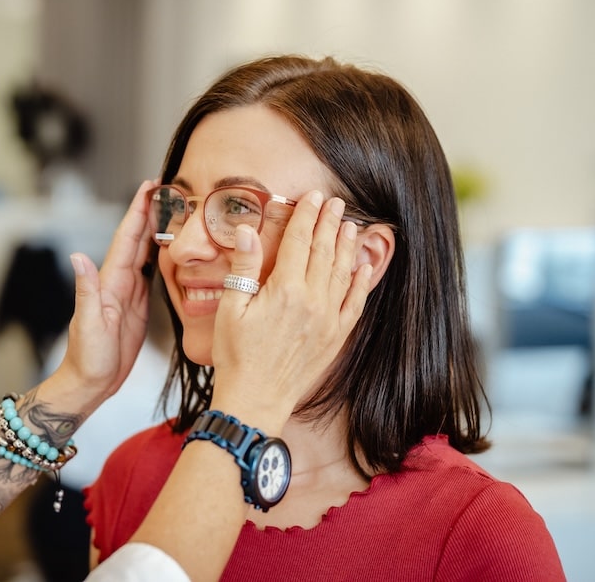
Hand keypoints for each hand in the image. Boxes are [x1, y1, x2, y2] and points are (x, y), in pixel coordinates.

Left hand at [56, 179, 157, 400]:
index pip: (127, 239)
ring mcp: (129, 292)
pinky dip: (160, 256)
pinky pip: (152, 273)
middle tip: (168, 187)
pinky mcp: (138, 305)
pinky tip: (170, 248)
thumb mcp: (88, 324)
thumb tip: (78, 256)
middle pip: (137, 239)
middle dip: (150, 211)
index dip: (137, 212)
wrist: (90, 382)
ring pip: (146, 252)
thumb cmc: (88, 358)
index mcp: (110, 282)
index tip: (149, 186)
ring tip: (173, 208)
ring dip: (157, 229)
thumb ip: (85, 290)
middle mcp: (119, 282)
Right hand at [210, 191, 372, 428]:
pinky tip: (363, 268)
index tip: (313, 196)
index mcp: (285, 290)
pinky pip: (354, 304)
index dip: (305, 215)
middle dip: (329, 223)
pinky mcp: (335, 337)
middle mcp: (312, 301)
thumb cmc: (236, 355)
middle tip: (335, 202)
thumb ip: (244, 267)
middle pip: (323, 251)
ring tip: (350, 225)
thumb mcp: (231, 308)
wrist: (256, 399)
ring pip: (341, 273)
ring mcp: (328, 319)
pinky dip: (360, 284)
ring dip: (346, 246)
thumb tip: (249, 230)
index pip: (298, 241)